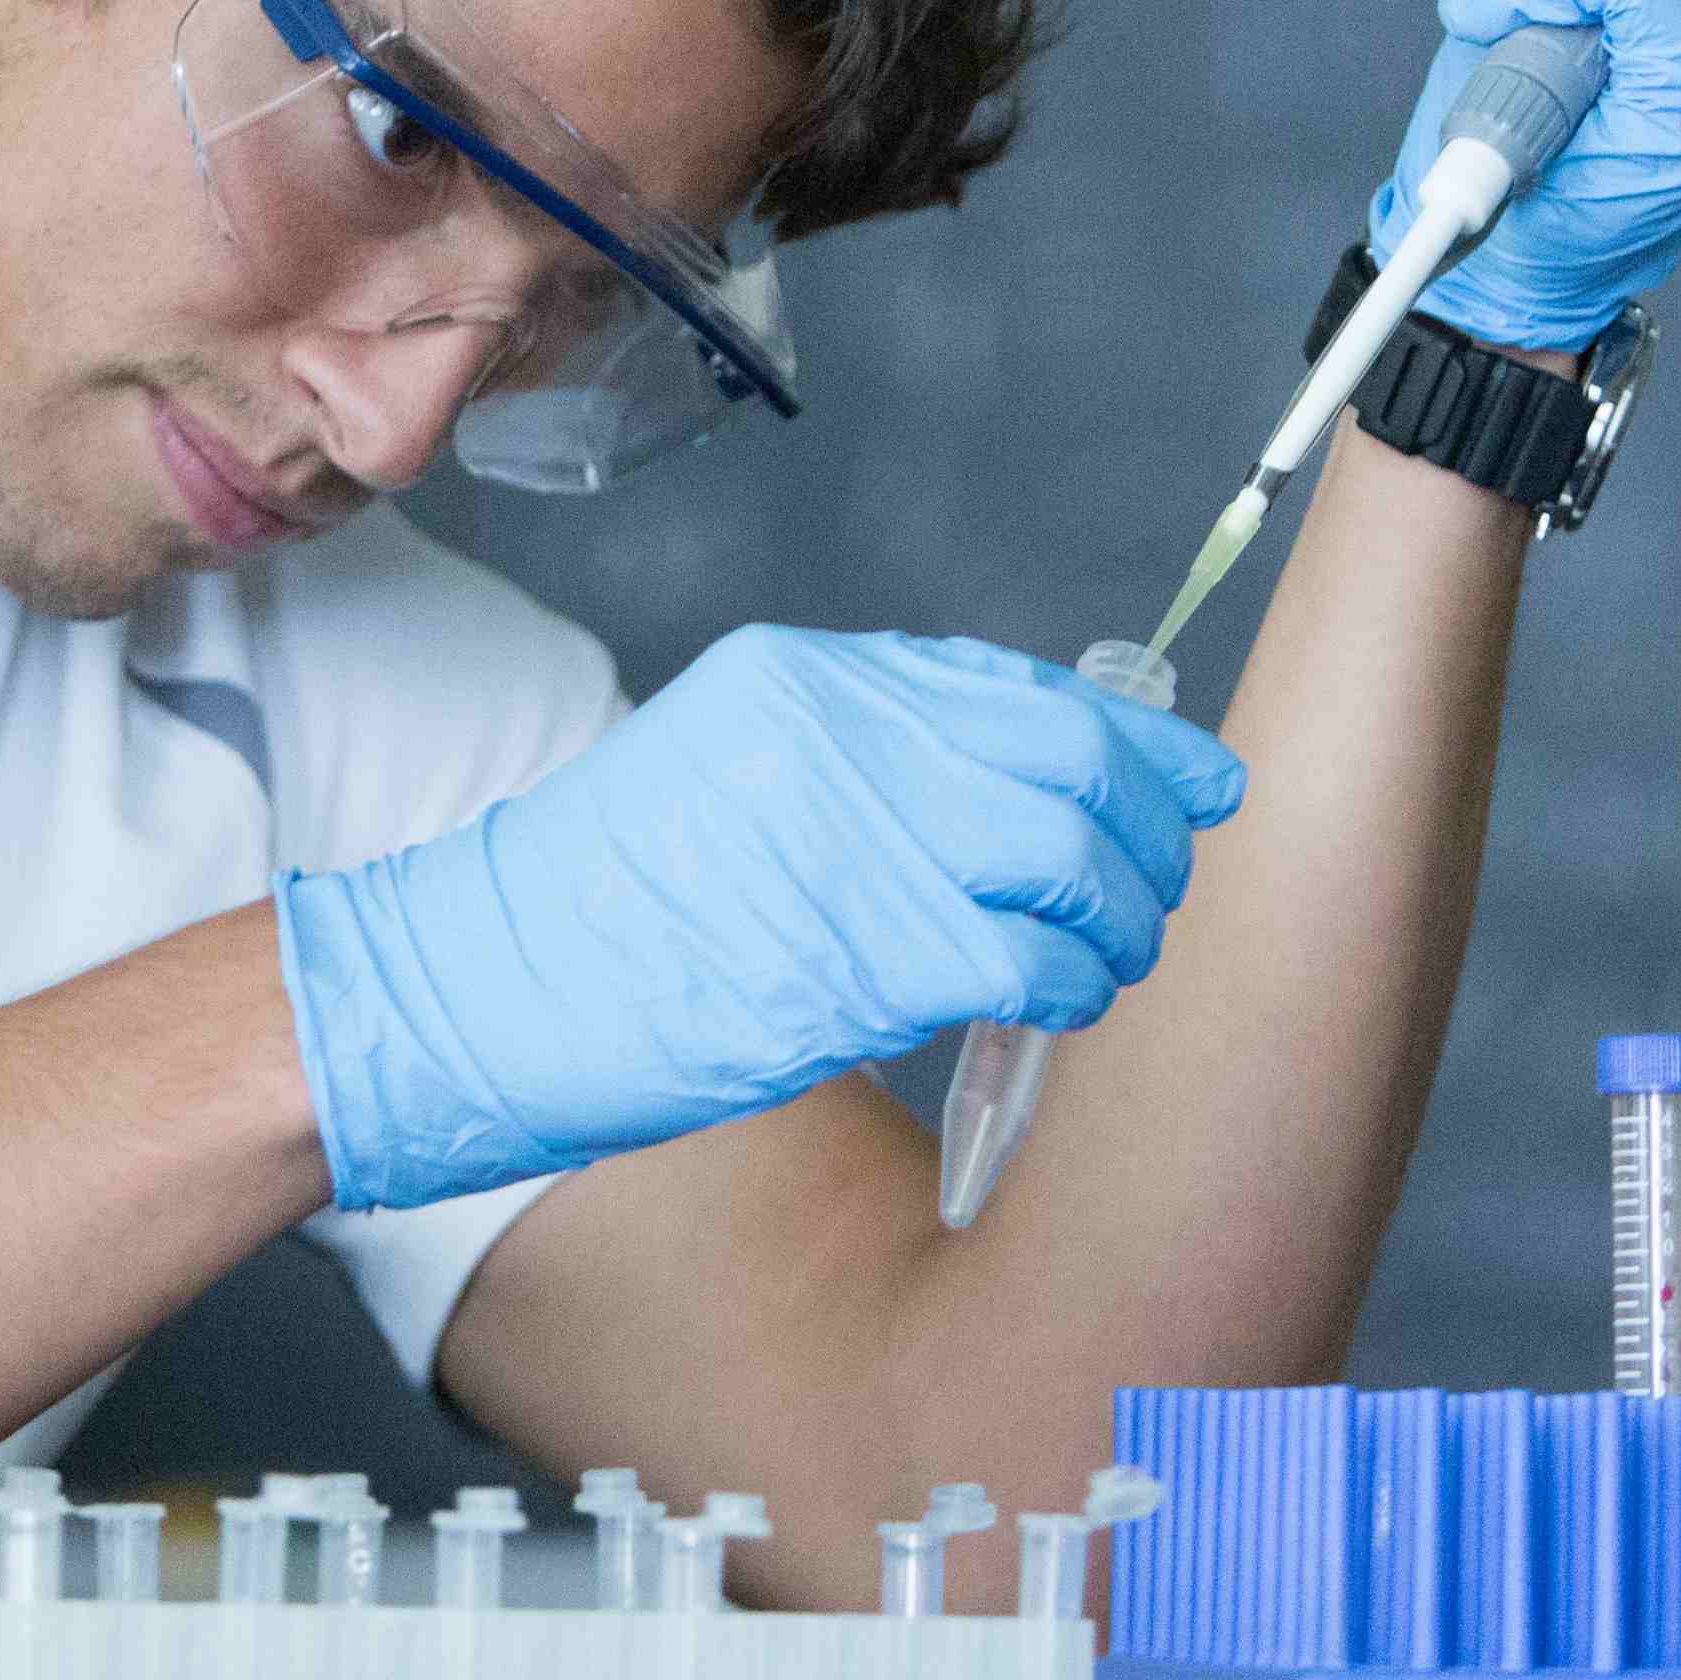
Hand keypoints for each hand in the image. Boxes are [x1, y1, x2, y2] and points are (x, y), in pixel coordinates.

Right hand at [273, 628, 1248, 1215]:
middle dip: (1152, 832)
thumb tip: (1018, 792)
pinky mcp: (858, 956)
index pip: (1025, 687)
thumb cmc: (602, 902)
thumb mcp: (728, 764)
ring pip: (1073, 861)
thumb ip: (863, 760)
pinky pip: (1030, 960)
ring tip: (1112, 956)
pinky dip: (1071, 984)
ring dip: (1123, 920)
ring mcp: (853, 841)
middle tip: (1164, 885)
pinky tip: (1060, 1002)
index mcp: (812, 677)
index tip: (1201, 780)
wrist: (480, 985)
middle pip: (1074, 765)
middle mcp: (844, 737)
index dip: (1138, 739)